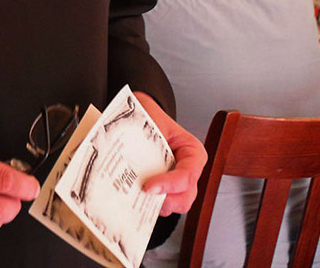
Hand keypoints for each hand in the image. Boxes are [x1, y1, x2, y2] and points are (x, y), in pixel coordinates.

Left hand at [134, 92, 206, 214]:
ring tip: (136, 194)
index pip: (187, 176)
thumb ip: (146, 142)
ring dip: (155, 204)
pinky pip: (160, 205)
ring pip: (174, 205)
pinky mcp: (163, 190)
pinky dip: (148, 205)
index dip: (169, 185)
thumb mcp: (151, 123)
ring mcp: (176, 183)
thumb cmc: (148, 117)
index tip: (147, 187)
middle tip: (142, 193)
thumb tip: (127, 158)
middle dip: (165, 200)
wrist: (139, 114)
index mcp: (192, 152)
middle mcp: (188, 170)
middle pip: (185, 198)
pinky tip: (133, 197)